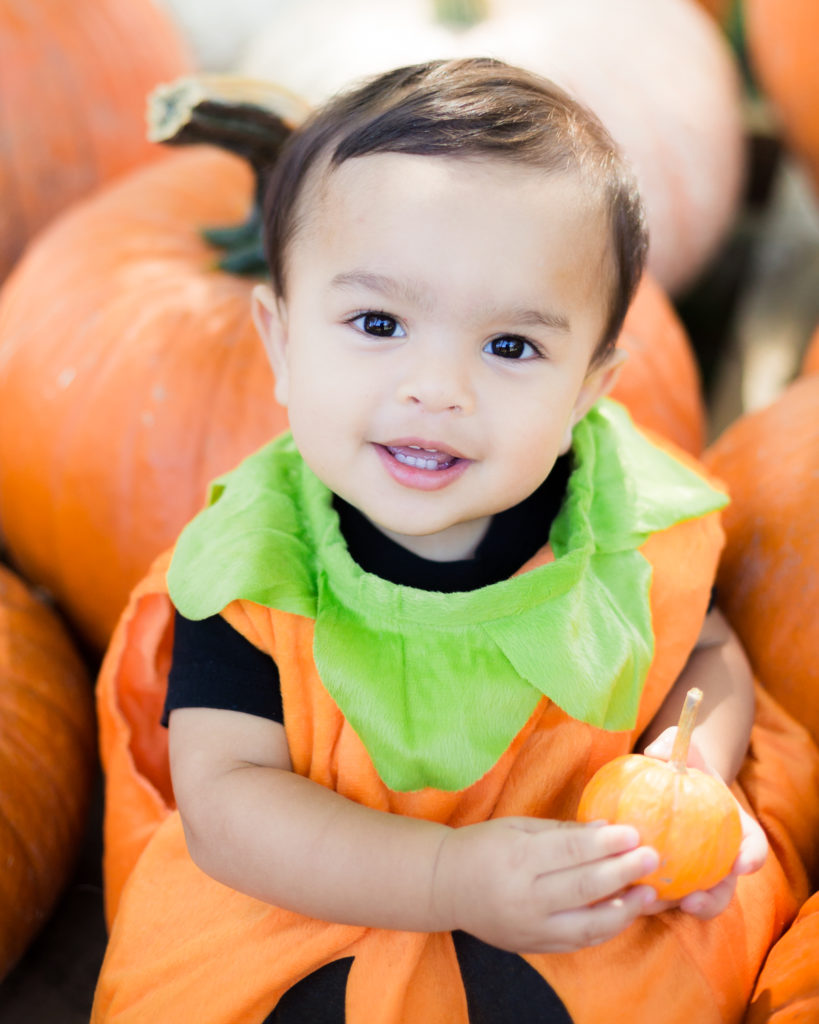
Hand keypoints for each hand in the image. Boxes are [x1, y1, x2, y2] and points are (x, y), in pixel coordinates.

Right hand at [431, 817, 658, 953]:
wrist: (445, 886)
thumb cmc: (483, 846)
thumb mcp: (516, 827)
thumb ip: (560, 831)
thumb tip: (604, 827)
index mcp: (516, 857)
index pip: (569, 851)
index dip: (605, 843)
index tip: (634, 833)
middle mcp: (523, 896)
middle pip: (583, 886)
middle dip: (622, 871)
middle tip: (653, 857)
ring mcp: (529, 927)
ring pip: (586, 924)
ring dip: (623, 909)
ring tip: (648, 893)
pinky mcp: (533, 945)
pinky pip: (578, 941)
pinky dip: (604, 929)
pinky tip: (624, 913)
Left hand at [641, 728, 768, 919]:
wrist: (667, 780)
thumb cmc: (680, 765)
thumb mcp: (682, 749)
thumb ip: (674, 745)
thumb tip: (655, 753)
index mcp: (734, 832)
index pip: (752, 847)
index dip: (751, 858)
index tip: (742, 863)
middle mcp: (717, 861)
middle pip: (722, 891)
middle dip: (710, 902)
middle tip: (693, 900)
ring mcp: (690, 875)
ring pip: (686, 901)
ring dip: (670, 907)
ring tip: (649, 903)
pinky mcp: (661, 881)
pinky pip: (653, 893)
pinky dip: (639, 894)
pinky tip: (617, 888)